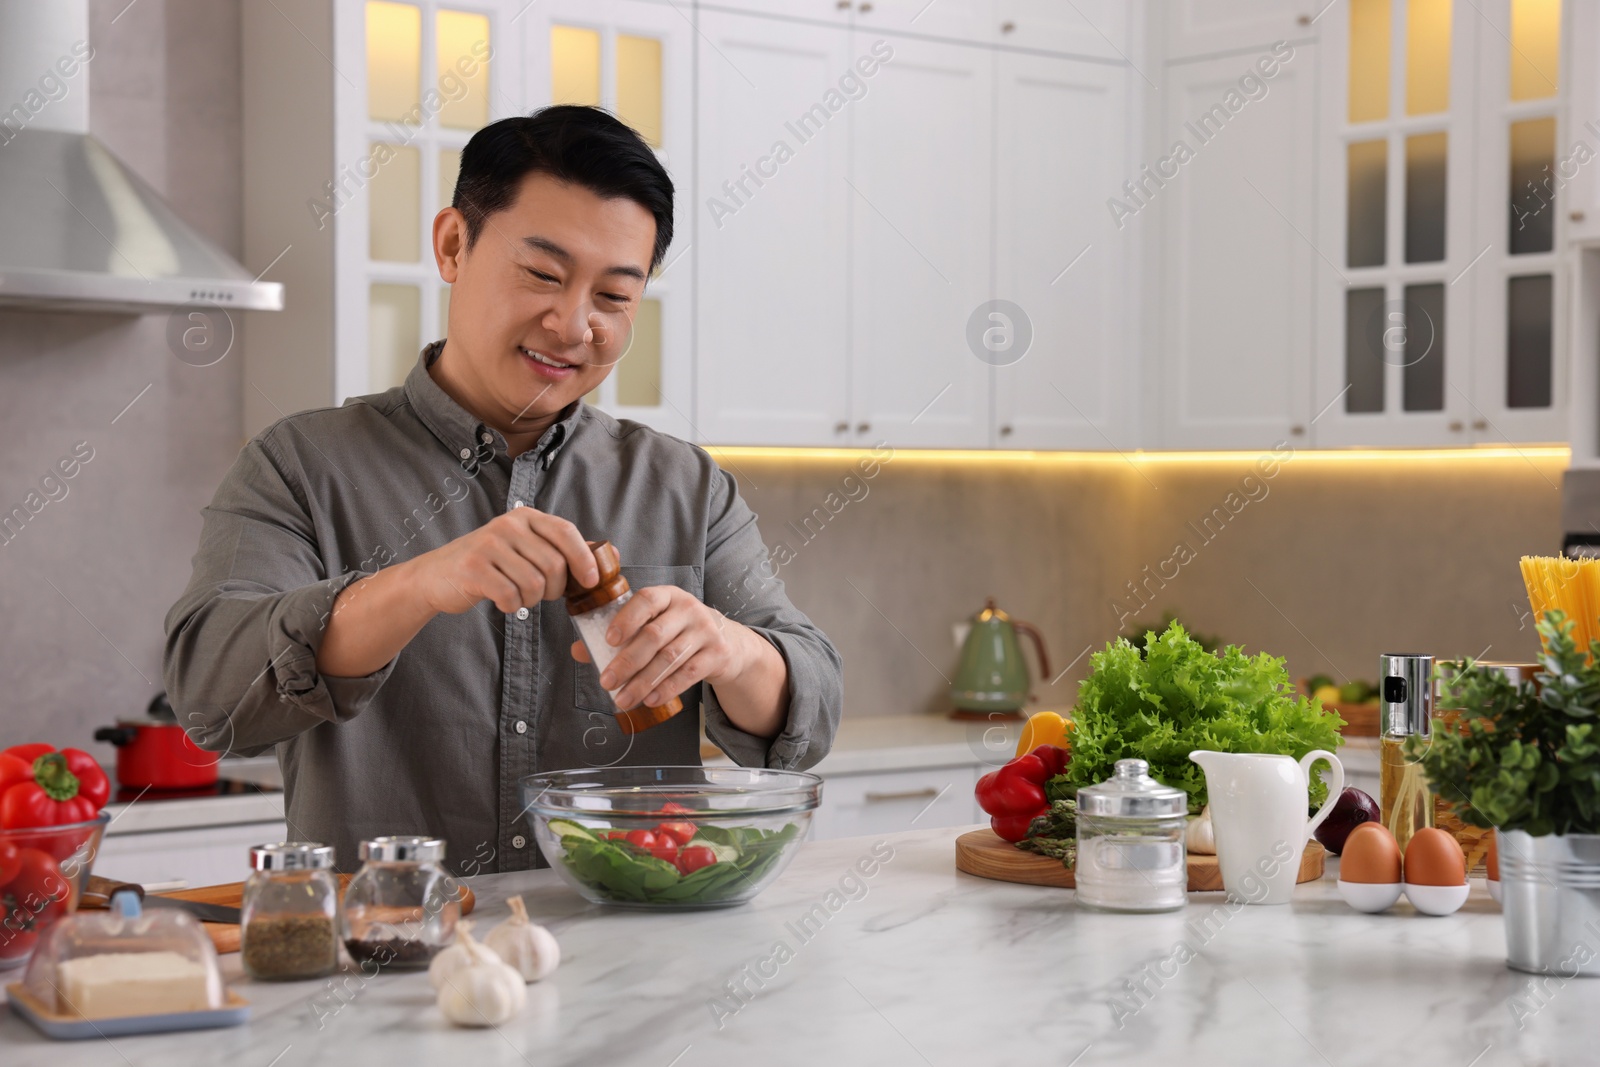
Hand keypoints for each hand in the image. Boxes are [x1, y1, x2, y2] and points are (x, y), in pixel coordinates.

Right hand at [408, 507, 598, 615]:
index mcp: (525, 517)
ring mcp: (488, 545)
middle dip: (555, 590)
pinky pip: (511, 596)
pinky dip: (511, 606)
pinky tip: (502, 601)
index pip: (565, 531)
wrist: (435, 576)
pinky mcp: (473, 568)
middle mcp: (507, 525)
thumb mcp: (525, 549)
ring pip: (534, 584)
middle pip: (554, 565)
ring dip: (532, 600)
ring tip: (518, 596)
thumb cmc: (489, 565)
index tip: (592, 582)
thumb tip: (612, 554)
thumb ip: (563, 550)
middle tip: (542, 594)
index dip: (584, 558)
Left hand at [569, 586, 749, 708]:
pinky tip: (650, 700)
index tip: (607, 640)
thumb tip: (578, 650)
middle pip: (655, 635)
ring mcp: (705, 631)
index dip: (626, 619)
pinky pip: (689, 674)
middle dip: (627, 662)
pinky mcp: (717, 654)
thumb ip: (619, 634)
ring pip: (670, 658)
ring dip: (643, 682)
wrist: (727, 642)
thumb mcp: (654, 623)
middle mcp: (689, 609)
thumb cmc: (678, 631)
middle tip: (607, 682)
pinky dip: (667, 689)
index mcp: (668, 595)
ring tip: (623, 699)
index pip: (646, 600)